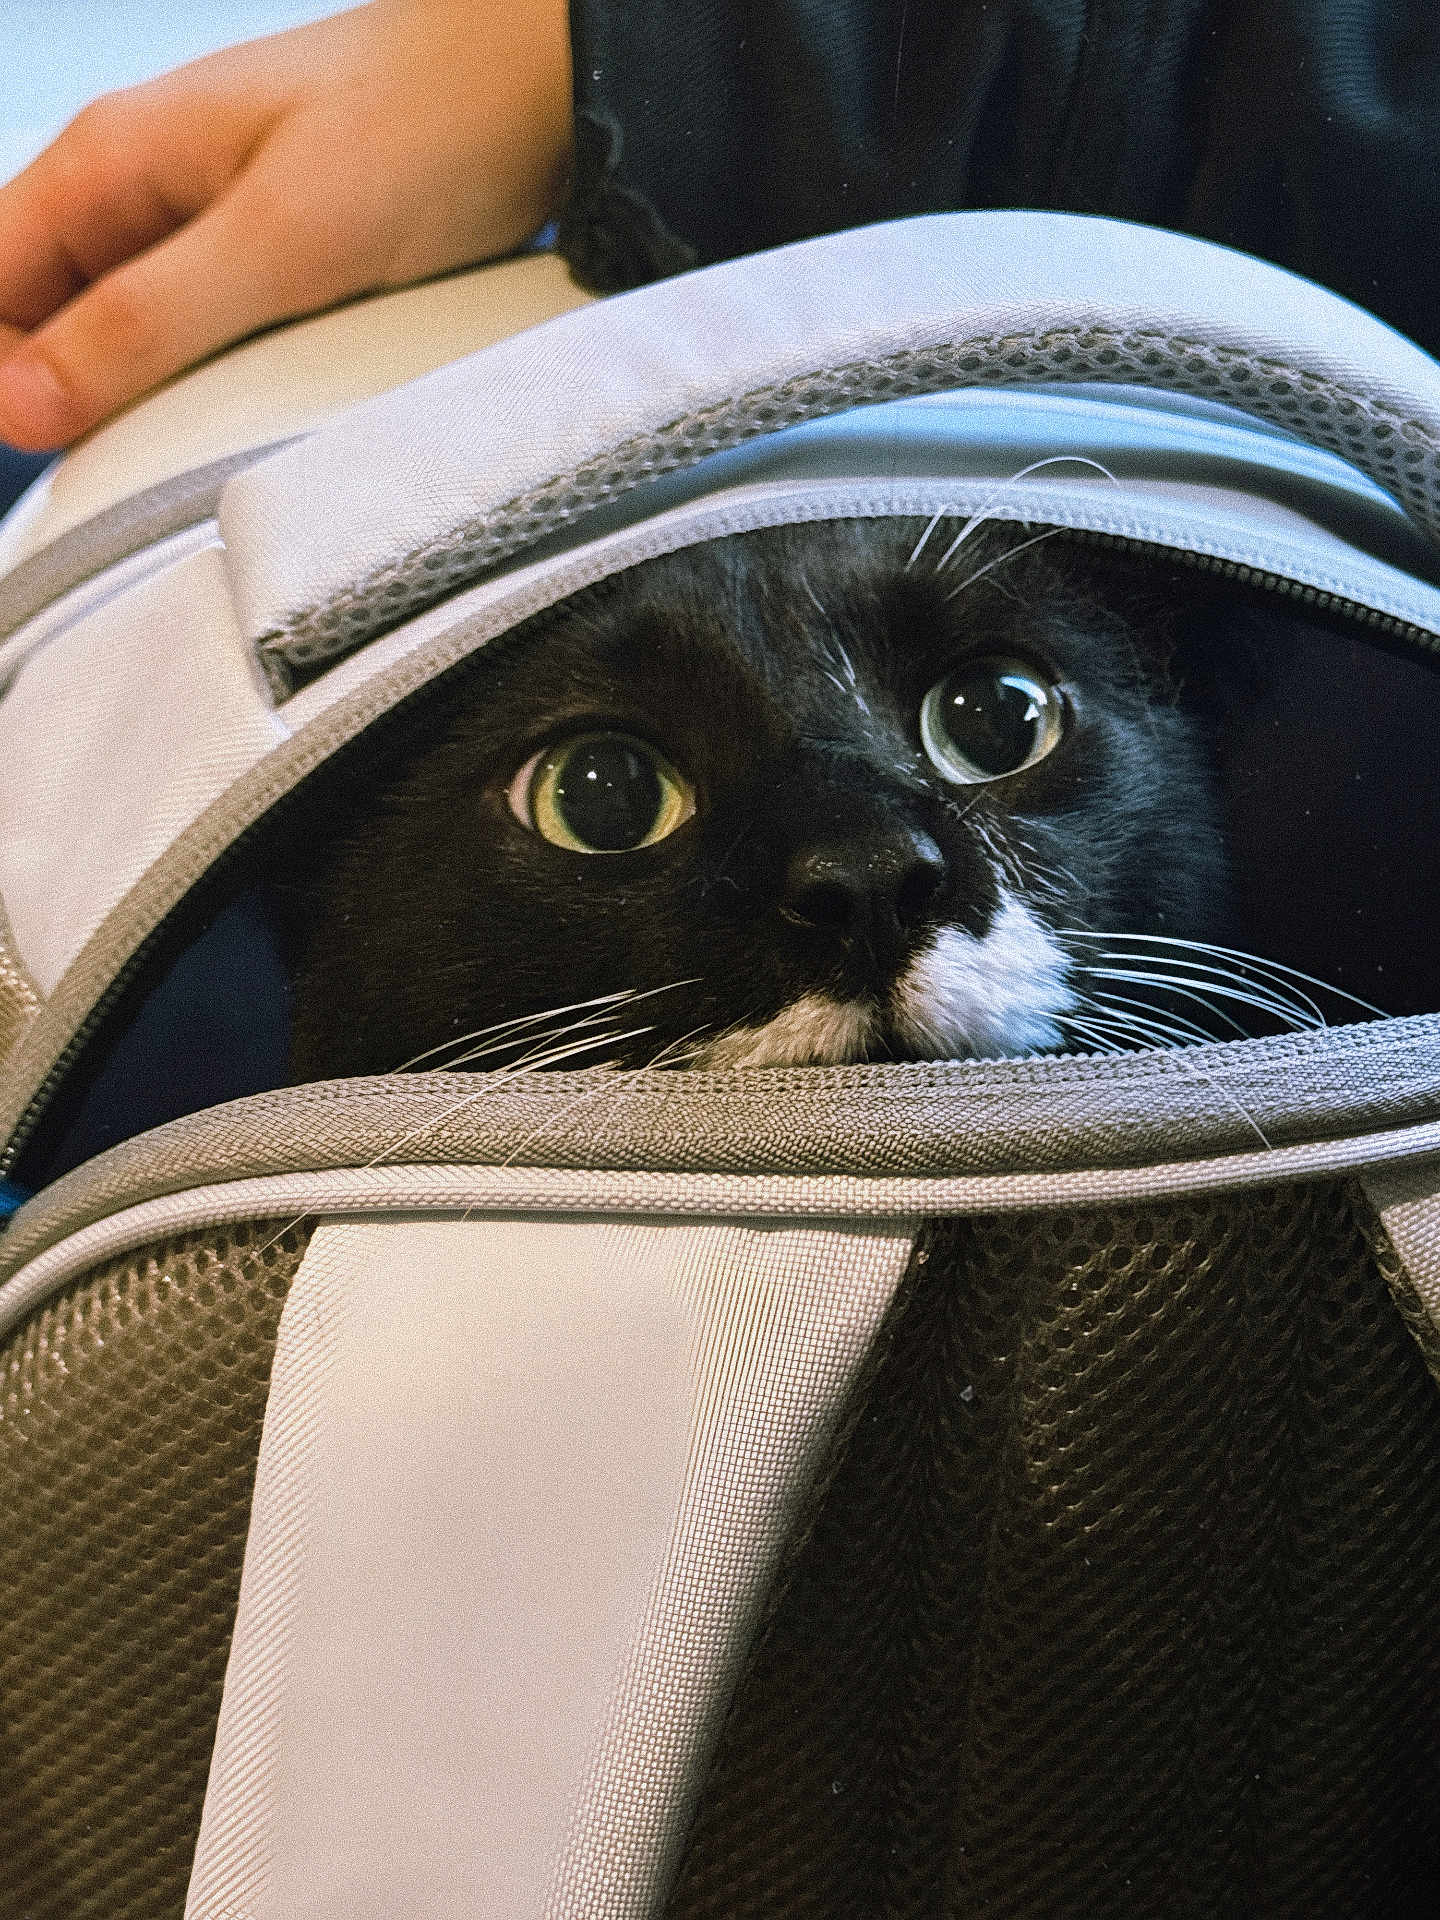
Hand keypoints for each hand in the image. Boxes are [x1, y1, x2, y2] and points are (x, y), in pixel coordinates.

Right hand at [0, 0, 572, 448]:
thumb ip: (147, 322)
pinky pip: (198, 337)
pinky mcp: (270, 260)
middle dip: (65, 397)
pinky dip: (207, 387)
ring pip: (121, 335)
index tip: (58, 452)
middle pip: (42, 317)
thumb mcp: (284, 243)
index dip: (2, 377)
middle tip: (133, 473)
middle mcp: (142, 187)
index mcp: (112, 157)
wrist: (548, 87)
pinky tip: (246, 420)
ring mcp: (205, 225)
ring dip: (140, 401)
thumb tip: (22, 404)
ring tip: (192, 453)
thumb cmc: (430, 130)